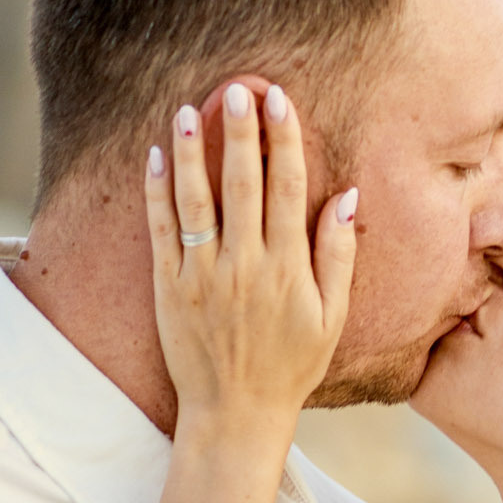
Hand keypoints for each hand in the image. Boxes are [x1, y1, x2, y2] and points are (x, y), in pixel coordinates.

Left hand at [147, 85, 357, 502]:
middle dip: (240, 132)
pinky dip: (156, 193)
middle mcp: (245, 266)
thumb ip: (337, 254)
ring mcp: (203, 276)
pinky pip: (161, 232)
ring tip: (186, 109)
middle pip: (241, 184)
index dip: (283, 140)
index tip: (279, 99)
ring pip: (196, 201)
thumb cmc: (292, 364)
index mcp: (288, 268)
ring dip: (190, 152)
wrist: (236, 414)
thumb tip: (348, 195)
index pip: (285, 188)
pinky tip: (155, 157)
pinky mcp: (170, 289)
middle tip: (237, 88)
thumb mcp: (332, 315)